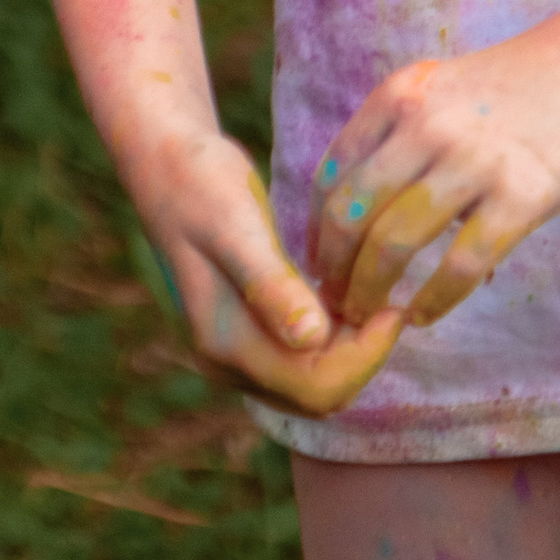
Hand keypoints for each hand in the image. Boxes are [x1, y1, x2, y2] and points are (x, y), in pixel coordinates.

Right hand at [129, 126, 407, 413]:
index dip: (364, 358)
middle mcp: (229, 363)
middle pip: (317, 396)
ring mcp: (236, 352)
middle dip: (363, 357)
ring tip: (373, 291)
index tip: (393, 306)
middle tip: (390, 299)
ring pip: (313, 381)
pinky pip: (302, 358)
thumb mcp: (239, 229)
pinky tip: (347, 290)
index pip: (314, 389)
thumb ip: (272, 287)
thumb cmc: (202, 185)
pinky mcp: (247, 332)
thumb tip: (313, 338)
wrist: (167, 163)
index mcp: (227, 345)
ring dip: (352, 348)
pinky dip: (335, 336)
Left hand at [309, 23, 559, 333]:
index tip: (319, 269)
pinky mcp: (522, 193)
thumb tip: (368, 213)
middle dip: (333, 273)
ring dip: (370, 293)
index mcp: (401, 94)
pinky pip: (460, 266)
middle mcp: (426, 123)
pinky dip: (433, 301)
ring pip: (392, 244)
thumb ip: (406, 136)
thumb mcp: (450, 89)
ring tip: (370, 319)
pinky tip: (424, 316)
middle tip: (336, 307)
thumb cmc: (531, 79)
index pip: (330, 176)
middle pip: (350, 215)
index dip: (314, 234)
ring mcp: (474, 159)